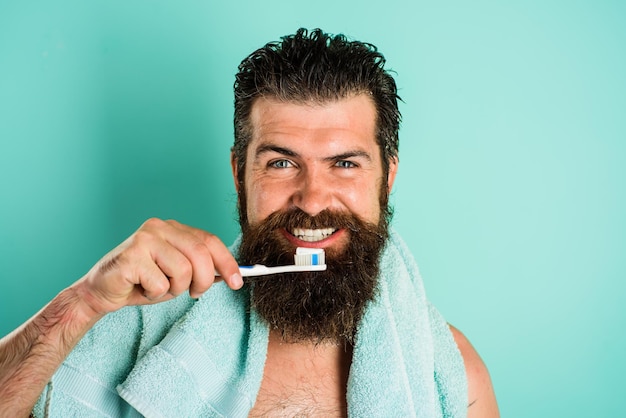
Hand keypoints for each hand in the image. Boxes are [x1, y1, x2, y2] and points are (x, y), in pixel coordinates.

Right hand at [76, 218, 242, 314]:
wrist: (100, 292)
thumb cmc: (141, 282)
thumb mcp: (177, 274)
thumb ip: (201, 268)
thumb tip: (233, 274)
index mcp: (173, 228)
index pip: (210, 240)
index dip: (227, 262)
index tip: (238, 282)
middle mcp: (159, 227)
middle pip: (201, 254)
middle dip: (204, 280)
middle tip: (195, 293)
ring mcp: (144, 239)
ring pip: (183, 271)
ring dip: (175, 289)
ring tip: (158, 287)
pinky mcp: (130, 256)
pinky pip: (161, 283)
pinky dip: (155, 294)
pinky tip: (141, 288)